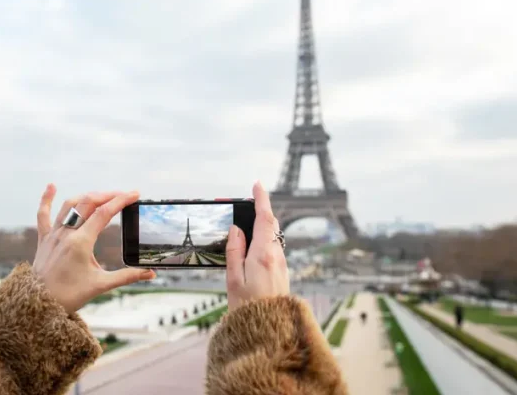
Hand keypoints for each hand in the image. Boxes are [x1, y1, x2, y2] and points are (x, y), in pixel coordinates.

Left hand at [32, 184, 155, 313]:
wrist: (39, 304)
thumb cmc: (70, 296)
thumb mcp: (101, 285)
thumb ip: (127, 276)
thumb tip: (150, 273)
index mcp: (81, 242)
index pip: (104, 213)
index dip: (121, 201)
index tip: (134, 194)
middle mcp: (66, 233)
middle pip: (88, 203)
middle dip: (107, 195)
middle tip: (123, 195)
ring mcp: (53, 234)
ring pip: (70, 204)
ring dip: (87, 196)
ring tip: (102, 195)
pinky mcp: (44, 239)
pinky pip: (43, 214)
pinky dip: (47, 199)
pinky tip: (51, 186)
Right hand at [224, 181, 289, 310]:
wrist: (270, 331)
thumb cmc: (248, 308)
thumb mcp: (233, 279)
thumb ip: (234, 251)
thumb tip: (236, 229)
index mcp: (263, 254)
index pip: (264, 218)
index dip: (261, 199)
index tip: (257, 185)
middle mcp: (276, 256)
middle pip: (271, 225)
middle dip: (260, 211)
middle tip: (245, 204)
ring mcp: (281, 265)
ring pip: (273, 237)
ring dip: (261, 227)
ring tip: (244, 226)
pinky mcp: (282, 273)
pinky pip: (273, 249)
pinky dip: (264, 241)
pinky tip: (253, 247)